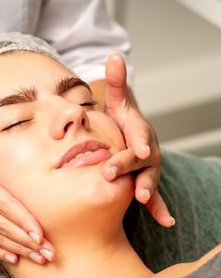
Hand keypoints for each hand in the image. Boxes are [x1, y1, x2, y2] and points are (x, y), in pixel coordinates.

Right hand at [0, 177, 53, 263]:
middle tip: (48, 253)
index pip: (4, 204)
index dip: (23, 221)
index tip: (41, 236)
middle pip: (2, 223)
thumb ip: (7, 169)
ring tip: (39, 257)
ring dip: (17, 248)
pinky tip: (14, 257)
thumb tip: (37, 168)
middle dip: (27, 240)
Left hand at [102, 54, 174, 227]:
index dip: (140, 141)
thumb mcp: (118, 102)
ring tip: (144, 199)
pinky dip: (160, 209)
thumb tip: (114, 55)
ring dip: (148, 189)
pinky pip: (156, 197)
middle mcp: (148, 151)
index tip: (140, 148)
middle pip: (140, 159)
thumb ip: (117, 83)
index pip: (139, 135)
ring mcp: (149, 169)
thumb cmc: (121, 122)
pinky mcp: (147, 182)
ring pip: (149, 178)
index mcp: (139, 132)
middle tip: (111, 172)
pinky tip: (166, 221)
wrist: (130, 137)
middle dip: (128, 165)